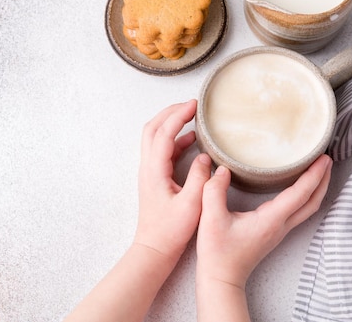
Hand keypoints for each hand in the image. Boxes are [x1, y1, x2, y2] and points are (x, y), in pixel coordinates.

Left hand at [133, 99, 212, 263]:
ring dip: (171, 123)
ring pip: (155, 137)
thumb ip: (199, 178)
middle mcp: (148, 166)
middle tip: (192, 104)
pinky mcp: (155, 177)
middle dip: (171, 112)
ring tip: (192, 115)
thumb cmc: (170, 230)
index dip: (178, 115)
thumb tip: (203, 156)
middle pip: (153, 128)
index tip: (194, 105)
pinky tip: (192, 140)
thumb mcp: (191, 205)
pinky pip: (163, 150)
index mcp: (154, 170)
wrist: (154, 248)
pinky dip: (175, 139)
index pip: (164, 133)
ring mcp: (150, 171)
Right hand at [196, 154, 331, 288]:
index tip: (322, 158)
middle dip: (322, 180)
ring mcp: (279, 231)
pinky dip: (304, 196)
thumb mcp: (211, 218)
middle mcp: (280, 225)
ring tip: (317, 169)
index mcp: (271, 220)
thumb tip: (222, 170)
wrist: (221, 277)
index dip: (314, 175)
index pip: (300, 194)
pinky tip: (297, 187)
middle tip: (326, 159)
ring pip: (307, 208)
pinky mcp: (273, 232)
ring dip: (316, 188)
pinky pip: (297, 211)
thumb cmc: (218, 252)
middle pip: (312, 202)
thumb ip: (214, 190)